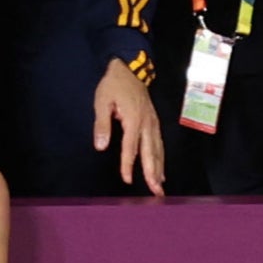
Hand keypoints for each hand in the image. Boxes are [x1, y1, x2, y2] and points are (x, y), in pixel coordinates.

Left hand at [93, 60, 166, 195]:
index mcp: (134, 119)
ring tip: (160, 187)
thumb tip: (100, 146)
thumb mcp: (102, 101)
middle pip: (150, 152)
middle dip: (153, 173)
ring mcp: (153, 123)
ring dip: (159, 169)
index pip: (130, 147)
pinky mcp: (154, 122)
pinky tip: (160, 170)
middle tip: (156, 192)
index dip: (128, 164)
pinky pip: (159, 144)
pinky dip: (161, 158)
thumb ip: (101, 124)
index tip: (127, 180)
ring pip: (158, 150)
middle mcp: (147, 124)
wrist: (129, 69)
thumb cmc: (113, 85)